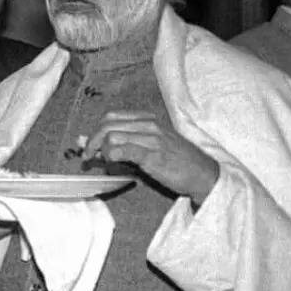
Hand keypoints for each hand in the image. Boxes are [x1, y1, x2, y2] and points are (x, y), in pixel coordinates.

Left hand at [82, 111, 218, 204]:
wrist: (203, 174)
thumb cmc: (175, 160)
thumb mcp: (148, 145)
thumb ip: (120, 141)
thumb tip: (87, 141)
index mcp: (147, 119)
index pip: (110, 117)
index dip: (95, 131)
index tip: (90, 147)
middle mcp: (149, 125)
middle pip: (106, 125)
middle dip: (92, 142)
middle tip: (89, 157)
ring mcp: (152, 139)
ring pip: (112, 137)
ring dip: (103, 152)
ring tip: (108, 162)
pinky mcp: (154, 155)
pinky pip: (124, 150)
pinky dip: (112, 156)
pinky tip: (115, 164)